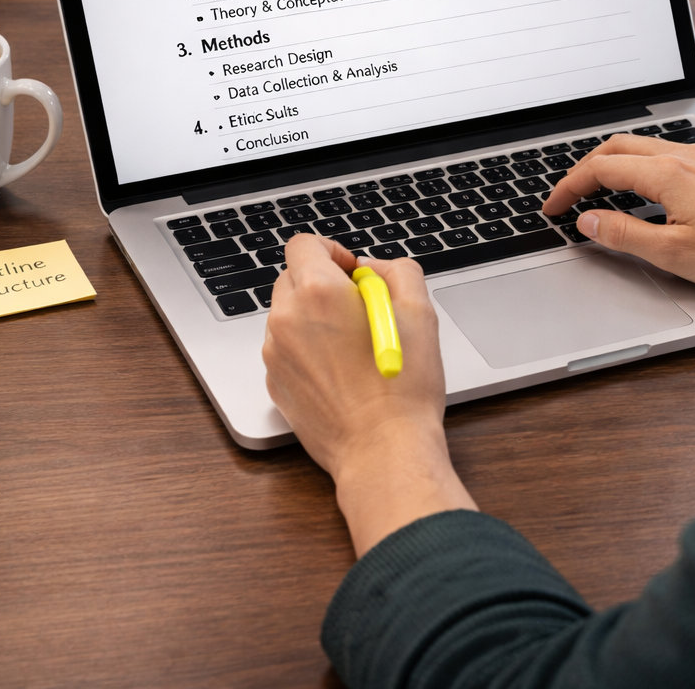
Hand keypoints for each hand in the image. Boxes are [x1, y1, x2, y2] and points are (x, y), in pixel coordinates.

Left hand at [262, 234, 475, 555]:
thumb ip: (397, 271)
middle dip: (323, 285)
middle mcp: (287, 319)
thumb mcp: (420, 312)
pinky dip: (307, 352)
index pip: (304, 245)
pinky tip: (340, 373)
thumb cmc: (403, 387)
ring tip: (352, 347)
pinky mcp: (275, 384)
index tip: (352, 271)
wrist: (382, 450)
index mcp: (319, 292)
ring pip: (288, 316)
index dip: (332, 251)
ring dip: (314, 319)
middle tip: (359, 309)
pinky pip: (286, 351)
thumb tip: (375, 269)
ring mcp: (275, 354)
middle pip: (292, 278)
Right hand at [542, 135, 694, 298]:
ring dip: (611, 164)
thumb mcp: (672, 253)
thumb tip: (589, 221)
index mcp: (667, 173)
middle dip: (584, 169)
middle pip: (617, 146)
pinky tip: (640, 192)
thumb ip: (623, 235)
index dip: (569, 187)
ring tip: (596, 192)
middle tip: (567, 197)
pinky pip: (664, 155)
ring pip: (642, 147)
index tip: (553, 208)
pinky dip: (637, 167)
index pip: (601, 168)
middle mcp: (683, 156)